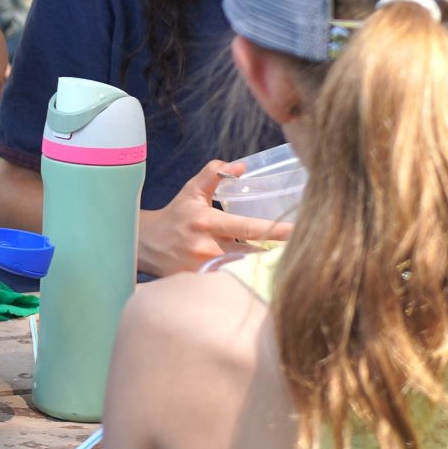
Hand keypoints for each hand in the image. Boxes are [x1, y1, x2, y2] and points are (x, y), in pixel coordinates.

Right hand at [135, 160, 293, 276]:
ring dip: (264, 266)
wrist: (144, 246)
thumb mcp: (191, 192)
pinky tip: (258, 276)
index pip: (249, 227)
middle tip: (302, 250)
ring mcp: (204, 268)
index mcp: (207, 222)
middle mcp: (206, 247)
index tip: (302, 231)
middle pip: (254, 254)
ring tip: (285, 265)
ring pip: (245, 269)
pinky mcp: (202, 282)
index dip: (277, 230)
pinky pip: (232, 280)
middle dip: (277, 253)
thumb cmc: (175, 216)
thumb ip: (213, 175)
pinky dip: (246, 277)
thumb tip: (240, 166)